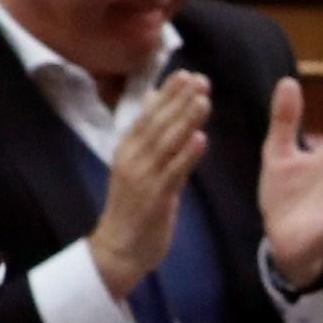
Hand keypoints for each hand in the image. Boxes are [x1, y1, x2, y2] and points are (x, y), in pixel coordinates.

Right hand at [87, 68, 215, 302]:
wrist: (118, 249)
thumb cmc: (133, 207)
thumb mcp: (139, 167)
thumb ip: (152, 140)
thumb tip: (159, 107)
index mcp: (127, 149)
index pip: (148, 114)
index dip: (167, 94)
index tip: (186, 73)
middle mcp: (132, 158)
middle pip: (157, 123)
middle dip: (179, 100)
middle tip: (200, 79)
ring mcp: (143, 178)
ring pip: (167, 144)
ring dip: (186, 120)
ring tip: (203, 99)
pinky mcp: (155, 198)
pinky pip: (174, 173)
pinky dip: (188, 155)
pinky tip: (202, 139)